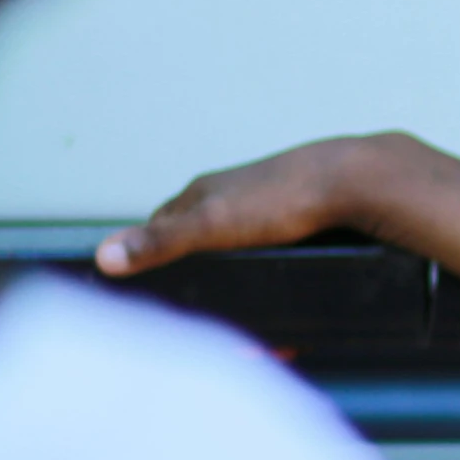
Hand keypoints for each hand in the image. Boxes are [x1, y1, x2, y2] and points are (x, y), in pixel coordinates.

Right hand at [96, 134, 396, 276]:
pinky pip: (280, 229)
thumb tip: (106, 256)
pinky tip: (281, 256)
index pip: (163, 218)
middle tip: (188, 281)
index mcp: (206, 192)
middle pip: (200, 221)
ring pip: (240, 224)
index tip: (142, 269)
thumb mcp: (213, 226)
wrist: (354, 179)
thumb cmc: (282, 199)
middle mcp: (235, 187)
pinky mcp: (307, 203)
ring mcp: (271, 192)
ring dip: (233, 248)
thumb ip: (161, 241)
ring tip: (232, 275)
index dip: (151, 243)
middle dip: (192, 249)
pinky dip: (272, 246)